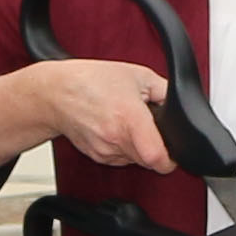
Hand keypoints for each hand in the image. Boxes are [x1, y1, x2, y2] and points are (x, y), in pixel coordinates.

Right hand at [23, 58, 177, 173]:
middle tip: (150, 128)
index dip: (171, 160)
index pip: (157, 158)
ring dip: (140, 147)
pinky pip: (121, 158)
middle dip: (156, 147)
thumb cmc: (91, 81)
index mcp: (129, 118)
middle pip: (150, 160)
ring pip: (136, 160)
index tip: (174, 154)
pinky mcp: (97, 156)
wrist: (55, 93)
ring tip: (129, 123)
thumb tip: (180, 104)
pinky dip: (124, 147)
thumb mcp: (137, 75)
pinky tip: (116, 128)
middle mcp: (116, 139)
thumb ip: (164, 91)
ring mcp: (105, 151)